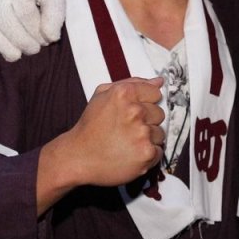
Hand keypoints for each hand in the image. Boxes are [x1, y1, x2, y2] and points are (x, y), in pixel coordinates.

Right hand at [36, 77, 164, 211]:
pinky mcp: (146, 153)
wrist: (78, 157)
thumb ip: (133, 83)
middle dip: (147, 120)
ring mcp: (141, 133)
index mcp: (124, 94)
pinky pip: (158, 150)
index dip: (145, 102)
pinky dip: (147, 153)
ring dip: (147, 138)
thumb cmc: (90, 127)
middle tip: (128, 128)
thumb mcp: (103, 94)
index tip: (135, 111)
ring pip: (160, 132)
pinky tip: (131, 152)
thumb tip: (158, 81)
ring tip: (128, 141)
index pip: (155, 92)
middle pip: (159, 113)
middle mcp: (134, 111)